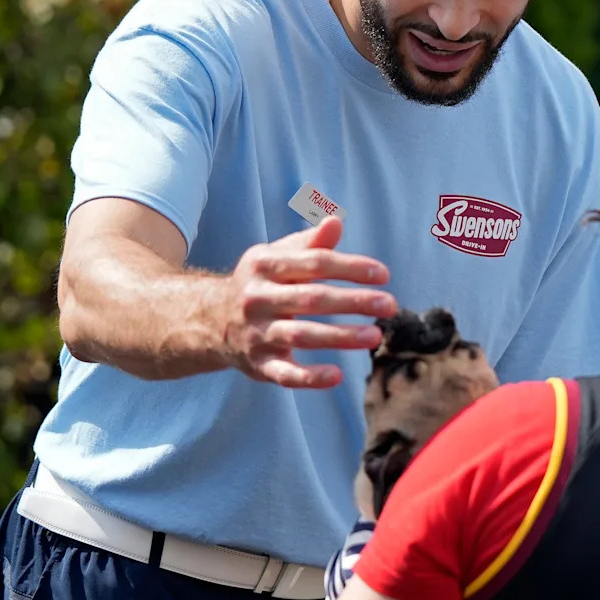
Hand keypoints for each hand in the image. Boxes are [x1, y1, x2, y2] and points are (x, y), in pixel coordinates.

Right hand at [222, 217, 396, 388]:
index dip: (351, 268)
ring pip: (301, 335)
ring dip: (341, 336)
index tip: (383, 275)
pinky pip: (284, 374)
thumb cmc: (260, 283)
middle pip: (311, 299)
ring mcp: (256, 333)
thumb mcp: (277, 256)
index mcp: (264, 265)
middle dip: (353, 301)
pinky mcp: (257, 364)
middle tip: (389, 305)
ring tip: (375, 335)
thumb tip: (336, 222)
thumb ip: (309, 243)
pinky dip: (309, 377)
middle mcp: (257, 298)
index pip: (314, 263)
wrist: (210, 320)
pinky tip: (337, 375)